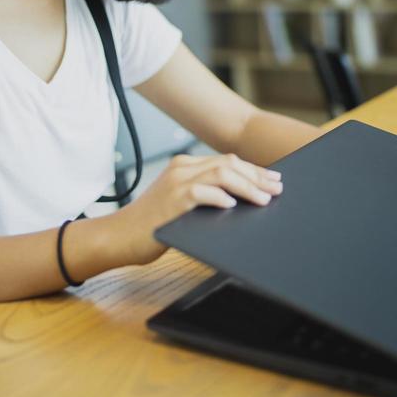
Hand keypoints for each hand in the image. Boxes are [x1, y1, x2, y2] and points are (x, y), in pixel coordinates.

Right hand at [117, 153, 282, 265]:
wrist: (119, 235)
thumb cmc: (152, 224)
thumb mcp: (181, 203)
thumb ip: (203, 195)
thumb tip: (239, 200)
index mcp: (185, 165)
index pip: (227, 161)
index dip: (253, 170)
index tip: (272, 180)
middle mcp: (181, 168)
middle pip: (228, 164)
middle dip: (257, 177)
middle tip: (276, 189)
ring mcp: (176, 182)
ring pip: (221, 174)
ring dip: (247, 187)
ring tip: (263, 199)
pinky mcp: (172, 200)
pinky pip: (202, 192)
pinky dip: (220, 198)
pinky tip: (233, 206)